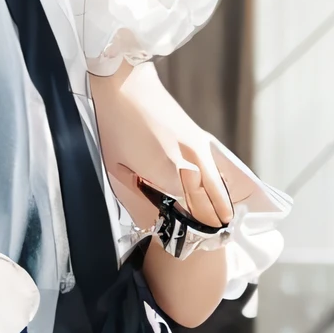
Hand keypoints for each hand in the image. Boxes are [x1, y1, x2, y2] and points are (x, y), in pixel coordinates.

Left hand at [89, 58, 256, 329]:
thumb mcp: (117, 172)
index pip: (195, 218)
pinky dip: (217, 189)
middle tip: (211, 243)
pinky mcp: (200, 139)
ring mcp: (201, 150)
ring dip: (218, 209)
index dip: (196, 236)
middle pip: (213, 207)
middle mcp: (194, 164)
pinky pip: (216, 173)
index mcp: (173, 175)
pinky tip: (213, 199)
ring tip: (217, 225)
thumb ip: (139, 202)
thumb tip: (155, 224)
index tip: (195, 248)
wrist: (125, 84)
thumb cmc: (114, 128)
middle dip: (211, 227)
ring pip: (219, 190)